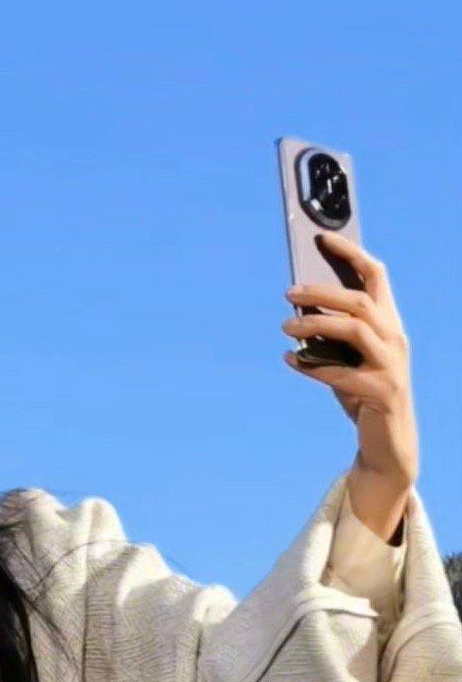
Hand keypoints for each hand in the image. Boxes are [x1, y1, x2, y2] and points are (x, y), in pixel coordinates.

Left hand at [280, 233, 417, 540]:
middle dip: (322, 292)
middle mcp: (394, 339)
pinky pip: (342, 373)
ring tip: (286, 328)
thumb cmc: (363, 392)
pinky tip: (290, 360)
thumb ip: (331, 334)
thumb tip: (297, 310)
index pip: (375, 276)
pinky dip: (312, 366)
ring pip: (355, 329)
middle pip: (359, 301)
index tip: (322, 237)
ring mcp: (391, 365)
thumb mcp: (348, 358)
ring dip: (316, 325)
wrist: (387, 443)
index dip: (351, 253)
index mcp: (389, 323)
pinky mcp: (381, 392)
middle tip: (288, 293)